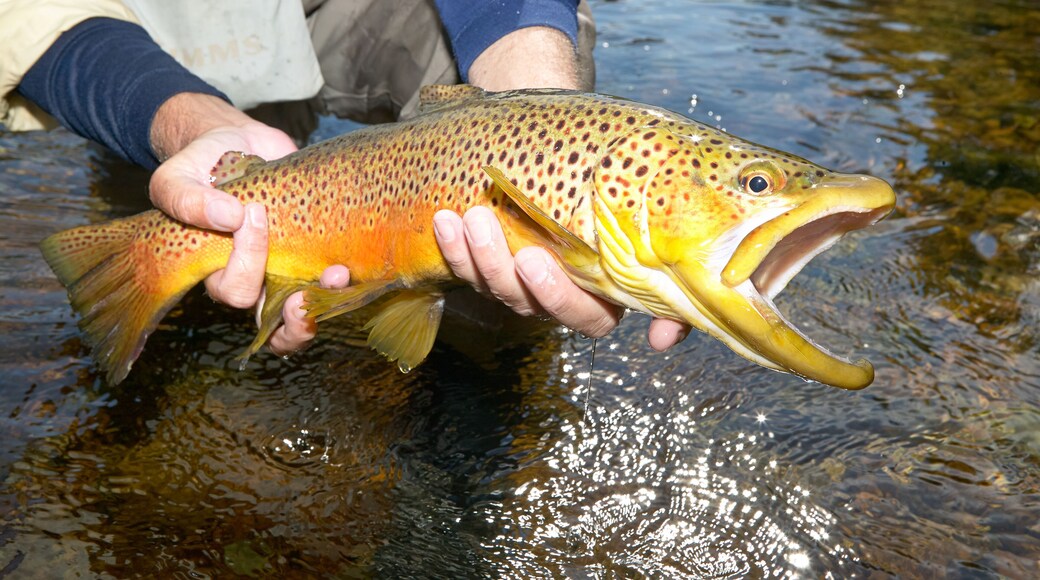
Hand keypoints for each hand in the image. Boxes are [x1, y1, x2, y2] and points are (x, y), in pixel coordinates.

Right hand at [148, 93, 348, 354]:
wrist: (236, 142)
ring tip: (338, 276)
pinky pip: (331, 282)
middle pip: (274, 322)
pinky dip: (345, 282)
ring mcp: (289, 267)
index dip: (247, 262)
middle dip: (293, 314)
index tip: (251, 213)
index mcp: (219, 272)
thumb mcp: (177, 178)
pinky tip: (354, 265)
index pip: (235, 290)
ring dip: (325, 303)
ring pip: (306, 313)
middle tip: (305, 292)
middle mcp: (256, 278)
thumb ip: (187, 200)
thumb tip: (232, 217)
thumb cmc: (201, 165)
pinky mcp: (316, 251)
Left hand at [433, 208, 689, 348]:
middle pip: (526, 301)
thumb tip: (661, 341)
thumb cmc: (632, 212)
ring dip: (473, 253)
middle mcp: (561, 299)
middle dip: (499, 264)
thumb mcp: (659, 250)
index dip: (554, 295)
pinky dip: (454, 246)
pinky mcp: (495, 267)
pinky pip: (469, 268)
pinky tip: (445, 221)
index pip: (583, 316)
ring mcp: (524, 285)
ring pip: (494, 285)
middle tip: (483, 222)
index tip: (534, 260)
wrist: (598, 177)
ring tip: (463, 215)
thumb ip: (670, 300)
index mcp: (603, 300)